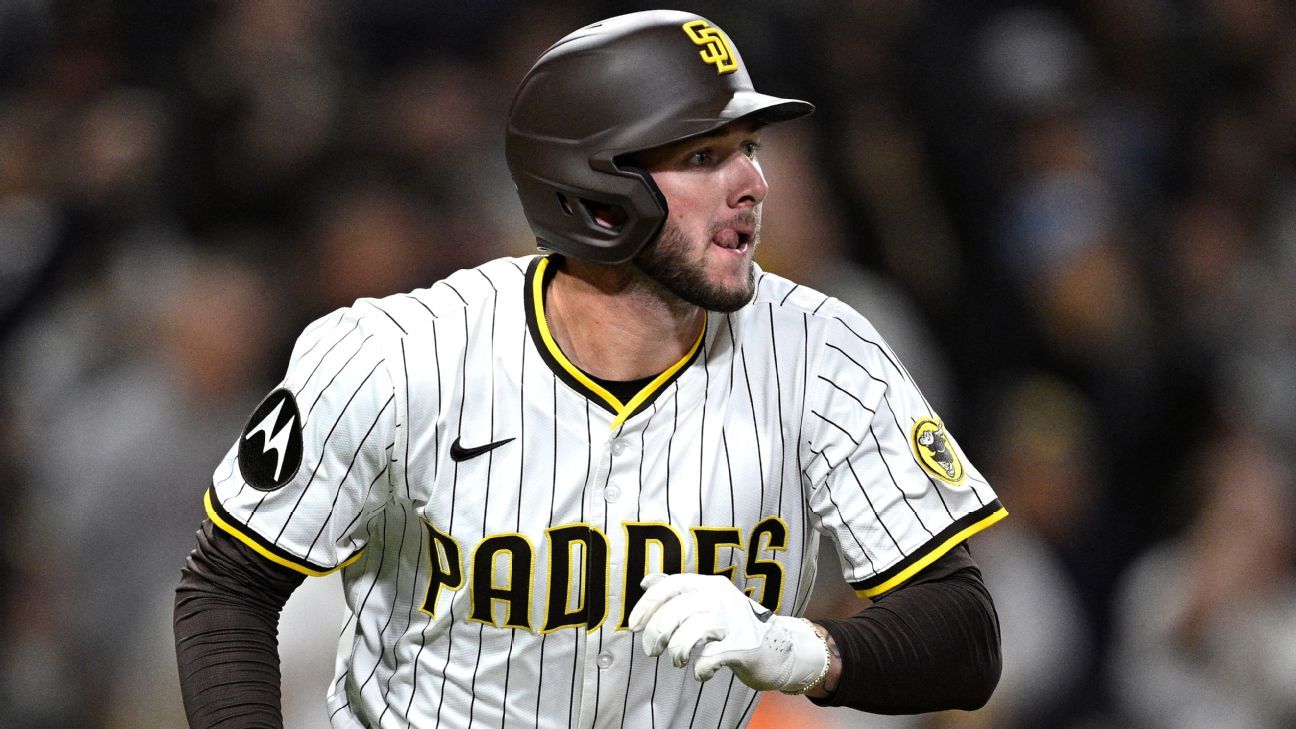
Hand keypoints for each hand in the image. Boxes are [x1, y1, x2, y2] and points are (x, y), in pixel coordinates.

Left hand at [627, 573, 828, 692]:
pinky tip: (701, 672)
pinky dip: (700, 669)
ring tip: (676, 661)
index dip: (647, 605)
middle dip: (656, 633)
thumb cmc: (736, 628)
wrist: (781, 650)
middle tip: (652, 650)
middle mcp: (723, 598)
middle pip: (677, 610)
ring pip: (691, 632)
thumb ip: (679, 590)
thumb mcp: (710, 602)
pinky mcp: (744, 647)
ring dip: (676, 651)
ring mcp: (735, 622)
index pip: (672, 585)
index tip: (633, 625)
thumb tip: (646, 582)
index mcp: (711, 585)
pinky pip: (710, 658)